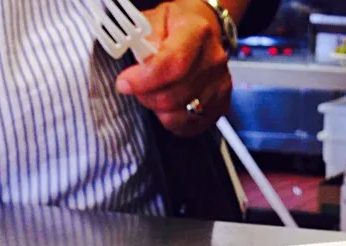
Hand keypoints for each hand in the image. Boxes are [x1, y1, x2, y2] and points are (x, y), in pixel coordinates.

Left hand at [115, 0, 231, 136]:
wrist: (202, 32)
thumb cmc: (177, 25)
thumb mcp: (153, 19)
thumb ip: (143, 40)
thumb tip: (141, 66)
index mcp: (197, 32)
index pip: (173, 63)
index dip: (144, 80)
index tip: (124, 83)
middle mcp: (213, 59)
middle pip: (173, 95)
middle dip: (145, 95)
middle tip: (135, 86)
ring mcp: (220, 85)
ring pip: (179, 115)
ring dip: (157, 108)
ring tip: (152, 92)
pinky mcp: (221, 104)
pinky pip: (190, 126)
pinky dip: (172, 120)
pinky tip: (166, 104)